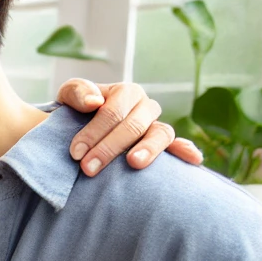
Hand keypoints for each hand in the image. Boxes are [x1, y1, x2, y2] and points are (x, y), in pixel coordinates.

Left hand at [55, 79, 202, 174]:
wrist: (78, 127)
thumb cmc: (75, 111)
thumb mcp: (69, 96)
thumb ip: (77, 92)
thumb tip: (94, 102)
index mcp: (126, 92)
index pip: (113, 112)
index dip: (94, 132)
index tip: (76, 153)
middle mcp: (145, 107)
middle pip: (133, 126)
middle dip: (109, 148)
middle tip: (88, 168)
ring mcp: (156, 126)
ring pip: (161, 134)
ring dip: (148, 149)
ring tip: (133, 163)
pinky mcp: (162, 145)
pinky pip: (177, 145)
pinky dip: (186, 150)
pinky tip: (192, 159)